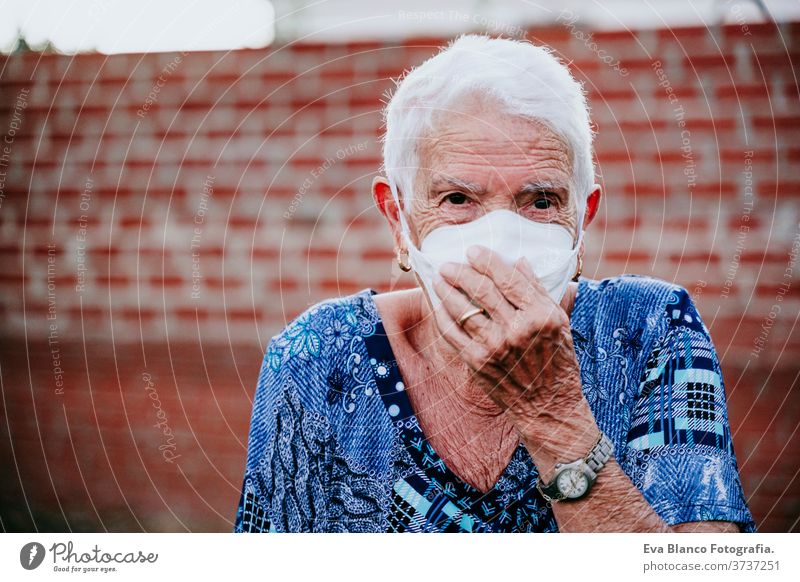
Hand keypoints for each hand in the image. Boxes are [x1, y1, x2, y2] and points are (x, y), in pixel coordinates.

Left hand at [431, 244, 597, 474]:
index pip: (509, 279)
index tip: (473, 250)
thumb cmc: (557, 362)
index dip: (487, 262)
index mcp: (542, 316)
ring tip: (438, 279)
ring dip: (446, 290)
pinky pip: (452, 334)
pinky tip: (438, 305)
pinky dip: (442, 316)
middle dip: (461, 272)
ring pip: (463, 310)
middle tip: (448, 263)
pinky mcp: (478, 363)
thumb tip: (520, 261)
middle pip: (482, 291)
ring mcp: (495, 347)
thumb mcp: (559, 323)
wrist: (548, 406)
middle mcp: (518, 330)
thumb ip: (538, 291)